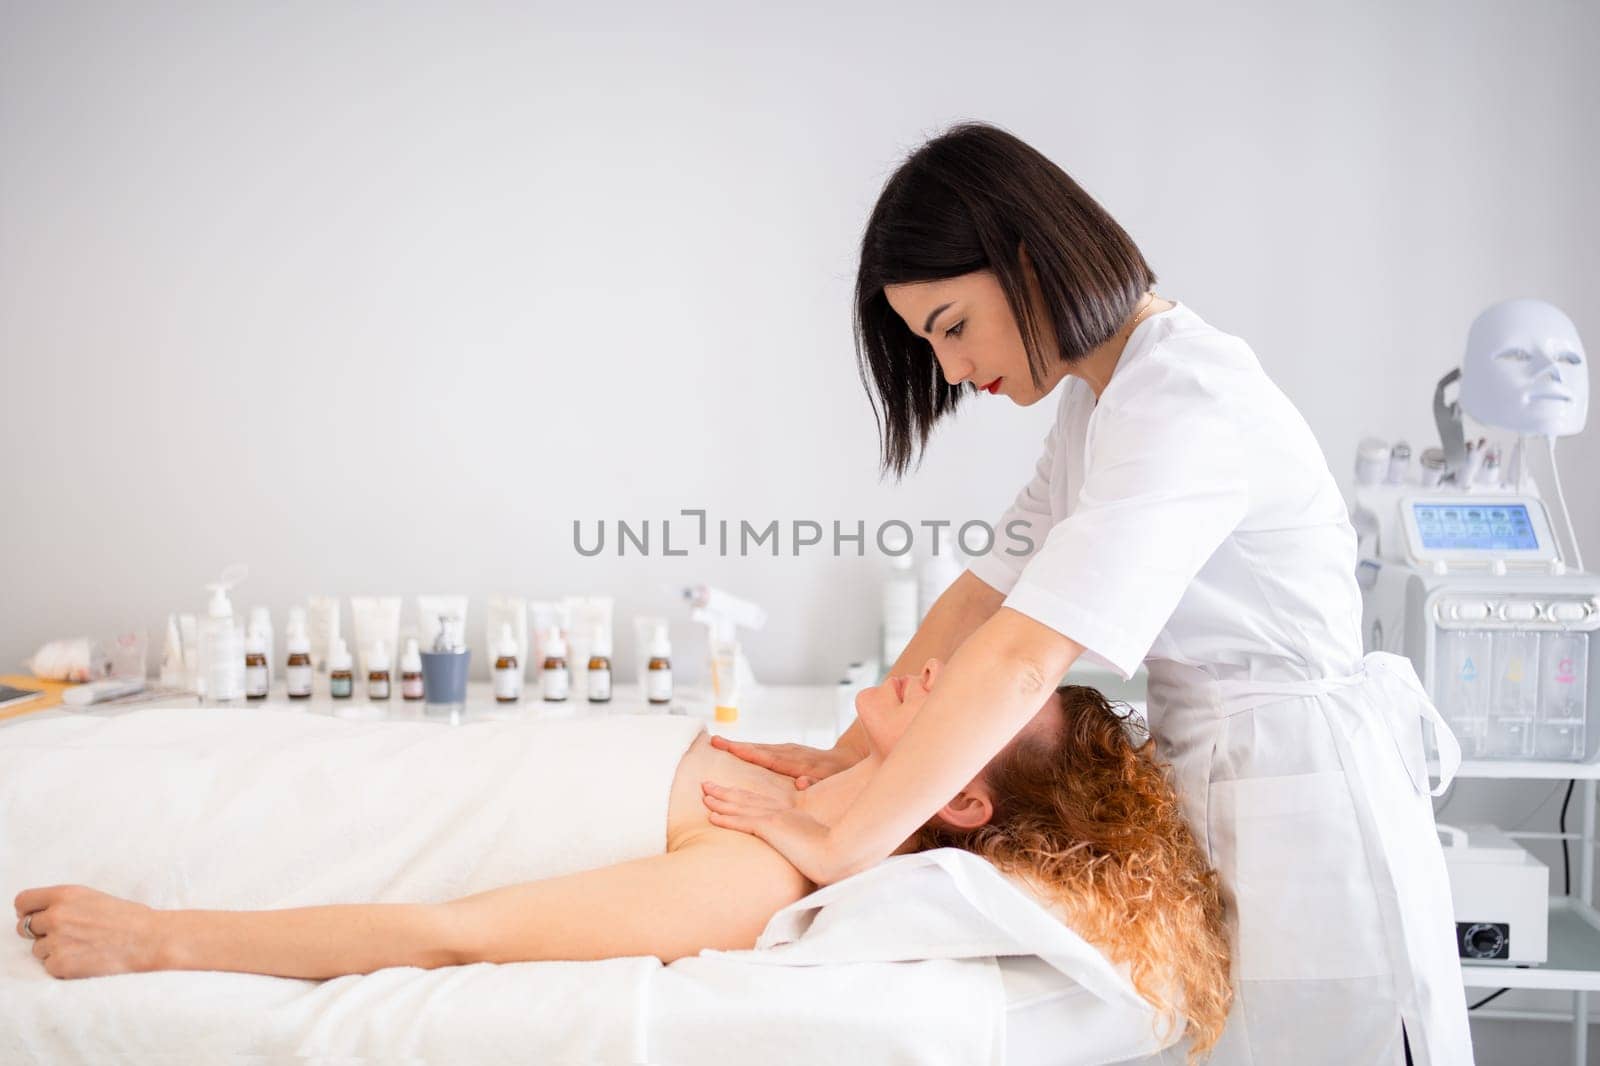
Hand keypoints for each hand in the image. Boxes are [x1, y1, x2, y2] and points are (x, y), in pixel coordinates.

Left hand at [14, 885, 164, 978]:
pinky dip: (63, 966)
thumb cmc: (128, 918)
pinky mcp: (60, 964)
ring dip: (54, 950)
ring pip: (37, 950)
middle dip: (39, 933)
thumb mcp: (93, 898)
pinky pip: (49, 967)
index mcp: (65, 895)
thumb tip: (37, 915)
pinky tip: (85, 959)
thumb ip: (63, 903)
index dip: (27, 911)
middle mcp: (56, 916)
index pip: (22, 902)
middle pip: (24, 928)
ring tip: (82, 948)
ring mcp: (57, 941)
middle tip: (63, 936)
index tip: (34, 917)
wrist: (149, 940)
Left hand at [701, 781, 841, 884]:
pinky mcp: (773, 827)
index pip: (761, 802)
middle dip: (724, 792)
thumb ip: (808, 841)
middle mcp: (783, 812)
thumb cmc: (836, 854)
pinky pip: (743, 821)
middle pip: (747, 799)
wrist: (842, 854)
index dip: (742, 796)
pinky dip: (726, 817)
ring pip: (741, 806)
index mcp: (793, 814)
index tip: (727, 792)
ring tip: (703, 795)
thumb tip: (804, 849)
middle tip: (705, 786)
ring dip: (720, 800)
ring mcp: (777, 818)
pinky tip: (711, 816)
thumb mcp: (820, 843)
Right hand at [708, 736, 863, 789]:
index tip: (732, 748)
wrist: (845, 759)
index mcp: (798, 763)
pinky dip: (747, 748)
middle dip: (736, 745)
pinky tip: (733, 748)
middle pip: (758, 749)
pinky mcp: (785, 749)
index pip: (769, 759)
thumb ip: (816, 783)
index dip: (750, 754)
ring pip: (758, 747)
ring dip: (738, 745)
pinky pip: (762, 749)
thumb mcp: (831, 782)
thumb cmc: (837, 776)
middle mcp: (789, 752)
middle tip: (714, 741)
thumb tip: (801, 782)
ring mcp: (786, 749)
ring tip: (717, 742)